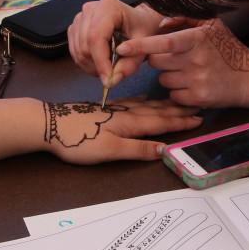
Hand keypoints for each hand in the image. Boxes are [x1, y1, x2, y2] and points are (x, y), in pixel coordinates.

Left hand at [41, 98, 201, 163]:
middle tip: (196, 107)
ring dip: (163, 105)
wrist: (49, 124)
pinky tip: (145, 100)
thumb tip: (164, 150)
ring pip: (146, 105)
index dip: (181, 122)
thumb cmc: (79, 140)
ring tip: (178, 102)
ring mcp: (115, 109)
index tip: (199, 119)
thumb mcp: (110, 150)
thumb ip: (137, 149)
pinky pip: (132, 102)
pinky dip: (144, 101)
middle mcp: (126, 113)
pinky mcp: (104, 108)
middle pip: (157, 111)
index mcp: (130, 123)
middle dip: (177, 110)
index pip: (162, 122)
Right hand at [67, 0, 163, 85]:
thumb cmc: (143, 28)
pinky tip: (100, 62)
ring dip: (92, 66)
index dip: (100, 61)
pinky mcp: (75, 28)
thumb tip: (112, 80)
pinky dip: (86, 62)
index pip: (96, 37)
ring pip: (78, 51)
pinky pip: (75, 51)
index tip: (108, 80)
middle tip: (114, 74)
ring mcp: (80, 18)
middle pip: (85, 45)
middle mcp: (90, 10)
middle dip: (98, 66)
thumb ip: (130, 63)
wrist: (138, 20)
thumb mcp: (145, 45)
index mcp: (108, 7)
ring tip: (109, 68)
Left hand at [118, 17, 248, 107]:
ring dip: (169, 76)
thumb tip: (160, 22)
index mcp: (197, 39)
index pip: (164, 42)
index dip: (141, 45)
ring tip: (188, 72)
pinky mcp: (198, 99)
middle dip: (159, 60)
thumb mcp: (212, 25)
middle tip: (175, 58)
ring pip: (163, 80)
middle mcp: (196, 60)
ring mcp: (197, 81)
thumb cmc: (228, 48)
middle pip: (157, 62)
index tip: (121, 47)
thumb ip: (185, 19)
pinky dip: (178, 92)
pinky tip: (192, 85)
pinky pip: (173, 95)